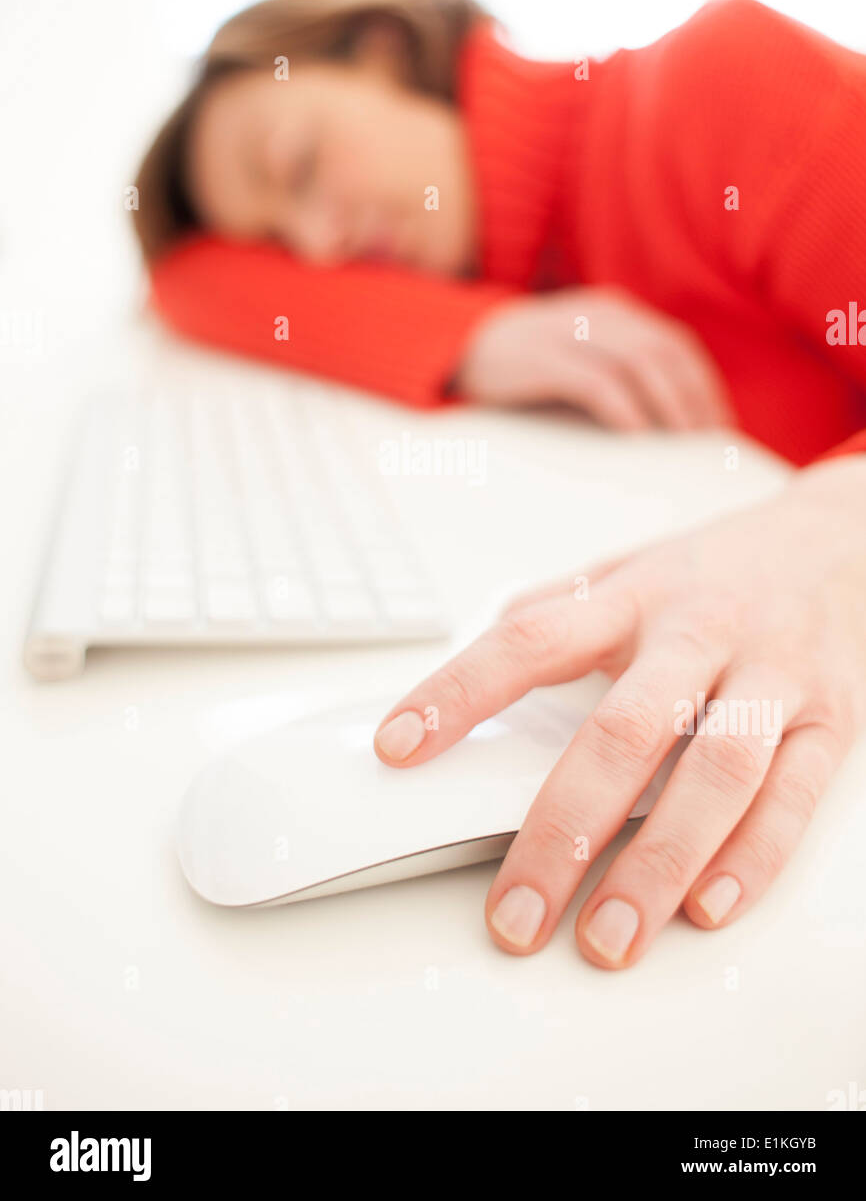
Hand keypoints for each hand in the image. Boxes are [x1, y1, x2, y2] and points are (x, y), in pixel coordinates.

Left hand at [372, 454, 865, 968]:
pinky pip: (792, 797)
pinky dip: (751, 858)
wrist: (844, 538)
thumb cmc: (721, 568)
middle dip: (563, 830)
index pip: (531, 640)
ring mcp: (769, 677)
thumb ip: (556, 612)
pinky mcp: (829, 720)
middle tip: (517, 912)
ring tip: (608, 936)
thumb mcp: (630, 569)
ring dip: (658, 863)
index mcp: (633, 598)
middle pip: (623, 730)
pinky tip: (704, 908)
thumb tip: (473, 657)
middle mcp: (698, 635)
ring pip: (714, 773)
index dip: (460, 691)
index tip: (398, 748)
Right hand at [454, 287, 735, 429]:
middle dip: (693, 397)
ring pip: (638, 363)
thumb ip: (616, 368)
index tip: (718, 425)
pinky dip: (622, 407)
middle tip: (708, 440)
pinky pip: (594, 381)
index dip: (702, 384)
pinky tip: (636, 433)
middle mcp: (597, 315)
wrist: (455, 346)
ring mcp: (567, 333)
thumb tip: (669, 417)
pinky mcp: (541, 359)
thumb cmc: (525, 364)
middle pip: (665, 352)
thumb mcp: (576, 352)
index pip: (674, 344)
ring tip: (682, 440)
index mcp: (612, 312)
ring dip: (667, 403)